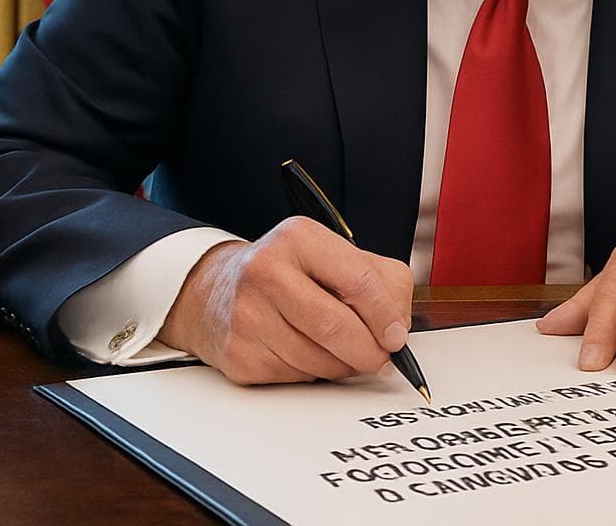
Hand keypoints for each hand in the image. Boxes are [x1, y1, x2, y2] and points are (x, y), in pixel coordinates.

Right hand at [158, 217, 413, 384]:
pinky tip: (309, 354)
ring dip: (344, 366)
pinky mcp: (239, 352)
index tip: (396, 336)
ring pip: (318, 360)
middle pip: (335, 327)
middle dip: (369, 352)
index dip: (385, 316)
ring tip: (344, 352)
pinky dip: (315, 374)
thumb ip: (381, 282)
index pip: (357, 281)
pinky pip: (295, 377)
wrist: (218, 291)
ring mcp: (248, 313)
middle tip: (382, 358)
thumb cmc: (290, 274)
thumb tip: (397, 327)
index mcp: (299, 238)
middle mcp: (267, 270)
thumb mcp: (337, 257)